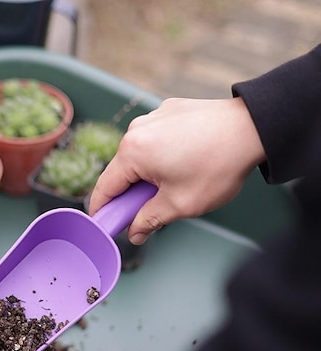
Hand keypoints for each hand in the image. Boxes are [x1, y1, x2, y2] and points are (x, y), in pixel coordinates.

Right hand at [89, 97, 265, 244]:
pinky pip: (155, 140)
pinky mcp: (169, 111)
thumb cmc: (218, 164)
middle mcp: (137, 130)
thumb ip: (149, 220)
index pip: (104, 187)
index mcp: (133, 152)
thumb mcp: (180, 204)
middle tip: (149, 212)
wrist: (255, 128)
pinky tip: (184, 164)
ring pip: (139, 156)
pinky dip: (161, 156)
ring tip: (175, 186)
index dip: (102, 210)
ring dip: (147, 175)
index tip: (105, 224)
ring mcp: (153, 117)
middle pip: (121, 171)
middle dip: (131, 194)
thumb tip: (134, 232)